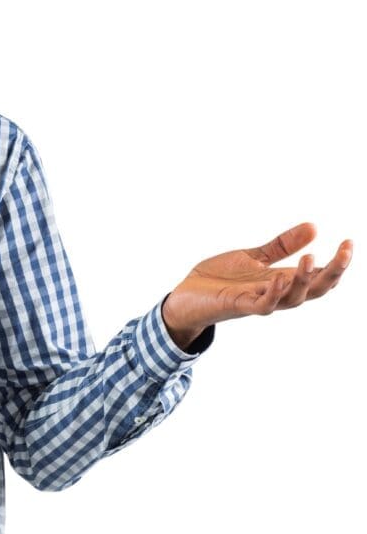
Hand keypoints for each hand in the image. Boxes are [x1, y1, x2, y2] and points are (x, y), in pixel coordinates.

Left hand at [162, 222, 351, 341]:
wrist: (184, 298)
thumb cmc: (219, 280)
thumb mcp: (252, 257)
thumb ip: (281, 246)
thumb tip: (314, 227)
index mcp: (280, 281)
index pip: (318, 277)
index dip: (336, 264)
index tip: (349, 243)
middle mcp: (274, 293)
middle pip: (314, 290)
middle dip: (333, 272)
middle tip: (346, 251)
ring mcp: (257, 301)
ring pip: (292, 299)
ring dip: (303, 281)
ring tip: (310, 259)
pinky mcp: (237, 305)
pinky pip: (261, 305)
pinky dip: (272, 294)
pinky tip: (278, 279)